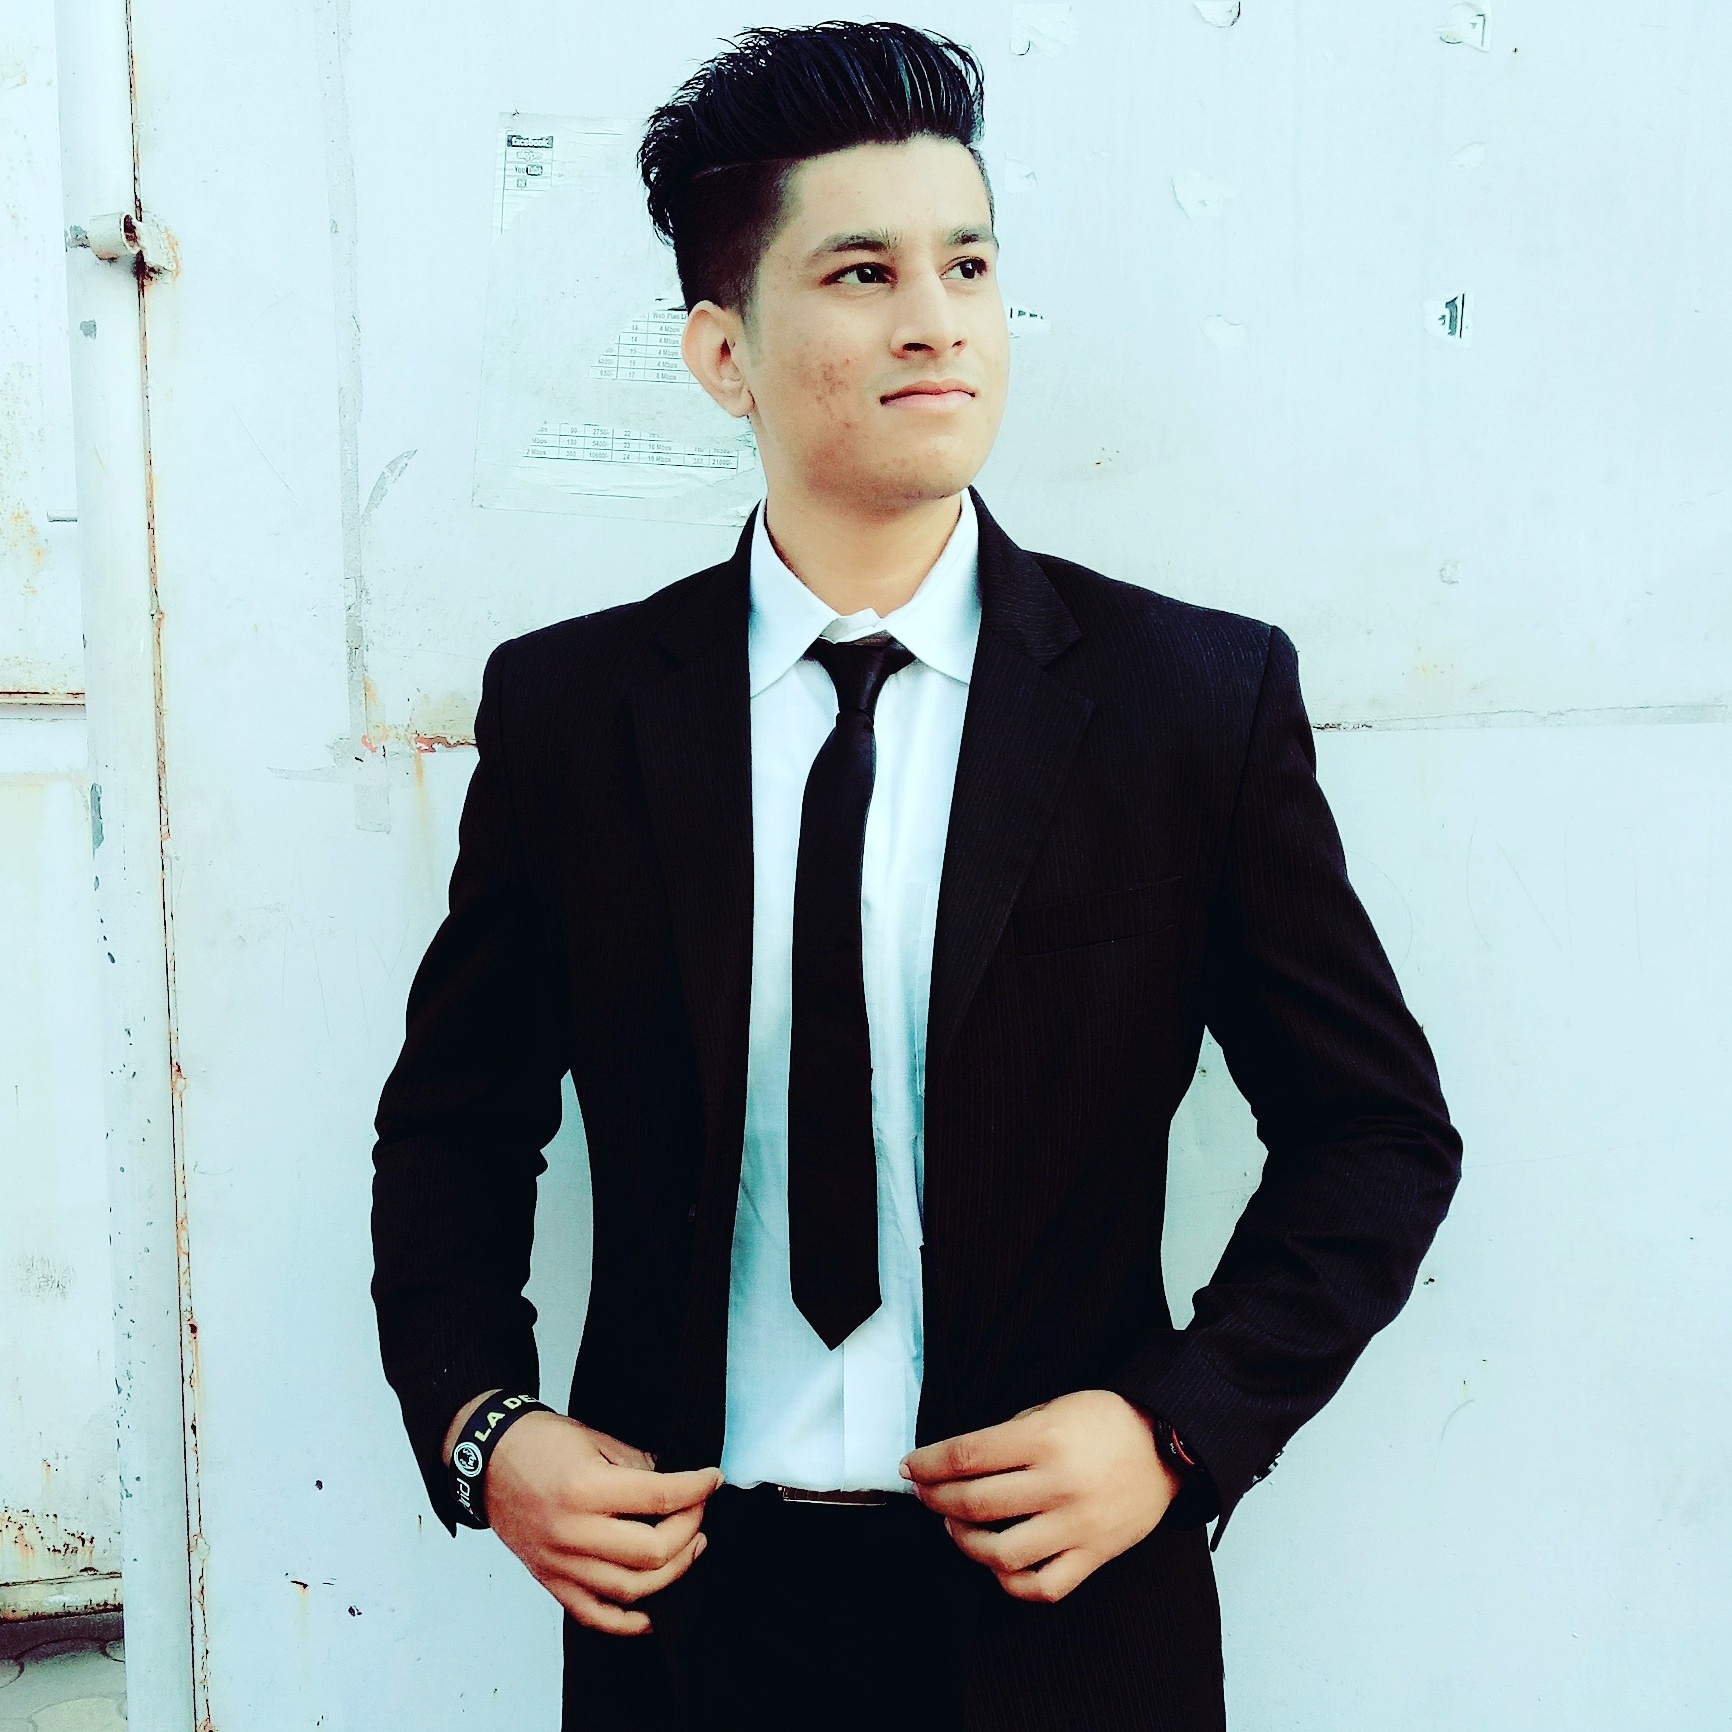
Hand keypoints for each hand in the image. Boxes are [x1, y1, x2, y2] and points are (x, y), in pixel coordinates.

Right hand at [445, 1392, 722, 1635]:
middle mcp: (572, 1532)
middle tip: (699, 1513)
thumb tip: (676, 1485)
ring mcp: (560, 1563)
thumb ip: (637, 1463)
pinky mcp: (550, 1581)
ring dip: (672, 1573)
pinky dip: (627, 1622)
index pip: (658, 1496)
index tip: (712, 1480)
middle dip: (689, 1532)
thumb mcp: (593, 1438)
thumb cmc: (538, 1443)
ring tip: (690, 1549)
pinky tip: (653, 1612)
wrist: (487, 1461)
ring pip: (630, 1589)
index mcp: (585, 1489)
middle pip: (651, 1552)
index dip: (695, 1489)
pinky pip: (594, 1615)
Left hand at [899, 1389, 1180, 1603]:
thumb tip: (959, 1462)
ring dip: (964, 1541)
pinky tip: (996, 1563)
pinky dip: (1010, 1580)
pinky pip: (1042, 1585)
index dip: (929, 1463)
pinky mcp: (1093, 1555)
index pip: (967, 1456)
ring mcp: (1075, 1525)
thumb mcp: (1052, 1409)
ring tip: (955, 1526)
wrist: (1167, 1444)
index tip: (911, 1467)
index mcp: (1043, 1440)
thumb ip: (1008, 1436)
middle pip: (974, 1502)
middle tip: (926, 1494)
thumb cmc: (1106, 1421)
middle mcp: (1057, 1485)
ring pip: (1001, 1552)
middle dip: (937, 1499)